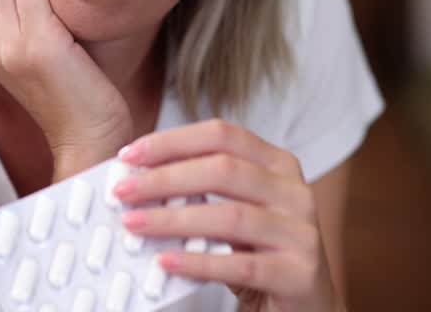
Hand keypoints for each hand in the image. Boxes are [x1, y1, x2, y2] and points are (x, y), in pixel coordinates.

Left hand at [114, 120, 341, 311]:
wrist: (307, 309)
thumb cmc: (262, 256)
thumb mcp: (238, 214)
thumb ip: (203, 192)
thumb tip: (138, 180)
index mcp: (279, 165)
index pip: (222, 136)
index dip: (172, 141)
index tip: (129, 155)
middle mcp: (295, 192)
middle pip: (224, 170)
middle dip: (165, 178)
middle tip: (123, 192)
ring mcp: (301, 232)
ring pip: (230, 216)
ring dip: (173, 219)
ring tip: (134, 224)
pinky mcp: (299, 274)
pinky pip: (240, 265)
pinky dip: (198, 262)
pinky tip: (166, 262)